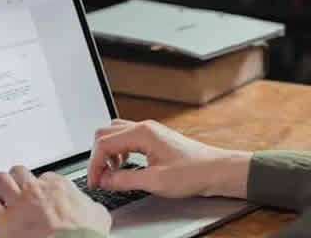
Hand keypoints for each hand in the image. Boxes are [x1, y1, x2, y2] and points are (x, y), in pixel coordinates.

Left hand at [0, 166, 110, 237]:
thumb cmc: (84, 234)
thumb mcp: (98, 214)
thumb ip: (91, 205)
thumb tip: (93, 208)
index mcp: (58, 186)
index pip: (45, 176)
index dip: (41, 186)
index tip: (40, 195)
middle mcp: (36, 189)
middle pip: (19, 171)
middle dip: (16, 180)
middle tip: (15, 190)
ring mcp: (19, 203)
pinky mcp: (4, 220)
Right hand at [88, 119, 251, 198]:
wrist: (216, 170)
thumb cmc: (193, 173)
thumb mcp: (155, 182)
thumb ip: (125, 179)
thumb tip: (104, 179)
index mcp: (142, 133)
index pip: (104, 143)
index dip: (94, 164)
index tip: (94, 182)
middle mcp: (144, 127)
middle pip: (105, 134)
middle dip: (97, 156)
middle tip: (100, 178)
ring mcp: (150, 131)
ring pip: (116, 134)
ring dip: (108, 152)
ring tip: (112, 173)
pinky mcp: (155, 138)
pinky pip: (128, 138)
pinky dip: (119, 151)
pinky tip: (125, 166)